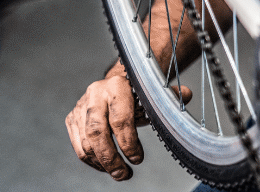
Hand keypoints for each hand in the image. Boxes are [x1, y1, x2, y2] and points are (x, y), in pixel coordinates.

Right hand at [65, 73, 191, 179]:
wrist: (116, 86)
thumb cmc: (138, 95)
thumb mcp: (154, 96)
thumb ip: (171, 97)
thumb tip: (186, 94)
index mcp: (117, 85)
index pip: (120, 119)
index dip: (129, 143)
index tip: (138, 159)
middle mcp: (95, 94)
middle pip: (97, 133)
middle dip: (111, 158)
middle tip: (124, 174)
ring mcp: (81, 106)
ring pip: (86, 142)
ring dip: (102, 163)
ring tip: (118, 173)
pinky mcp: (72, 118)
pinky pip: (78, 146)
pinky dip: (92, 161)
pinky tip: (106, 166)